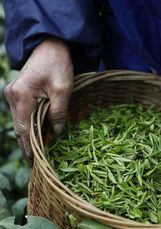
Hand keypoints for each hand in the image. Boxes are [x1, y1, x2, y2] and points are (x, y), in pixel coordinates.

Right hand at [4, 37, 73, 164]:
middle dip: (26, 146)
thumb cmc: (57, 64)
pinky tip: (34, 138)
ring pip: (19, 123)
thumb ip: (58, 112)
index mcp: (22, 95)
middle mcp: (12, 96)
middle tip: (34, 163)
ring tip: (34, 155)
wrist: (49, 46)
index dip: (28, 146)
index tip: (33, 161)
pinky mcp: (17, 94)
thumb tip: (56, 132)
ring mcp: (13, 95)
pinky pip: (21, 116)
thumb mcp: (62, 89)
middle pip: (19, 127)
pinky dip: (28, 127)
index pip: (23, 128)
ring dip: (27, 138)